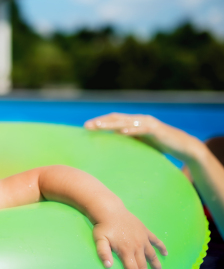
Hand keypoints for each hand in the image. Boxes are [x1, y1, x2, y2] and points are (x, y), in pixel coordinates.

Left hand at [84, 113, 202, 162]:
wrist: (182, 146)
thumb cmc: (160, 146)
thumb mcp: (140, 144)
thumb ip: (127, 143)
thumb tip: (111, 149)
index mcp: (133, 123)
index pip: (113, 120)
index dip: (100, 122)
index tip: (85, 127)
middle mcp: (139, 120)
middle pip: (116, 118)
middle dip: (100, 122)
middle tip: (86, 126)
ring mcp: (147, 123)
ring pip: (126, 122)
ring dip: (111, 124)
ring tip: (99, 126)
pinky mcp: (156, 129)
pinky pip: (141, 129)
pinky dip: (131, 130)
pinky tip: (121, 133)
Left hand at [92, 209, 167, 268]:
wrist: (109, 209)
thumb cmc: (102, 226)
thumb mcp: (99, 239)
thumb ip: (103, 253)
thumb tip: (108, 266)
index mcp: (126, 250)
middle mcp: (137, 246)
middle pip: (143, 268)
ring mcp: (143, 239)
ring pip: (152, 257)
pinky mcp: (145, 231)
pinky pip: (156, 241)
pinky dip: (161, 247)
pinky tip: (165, 254)